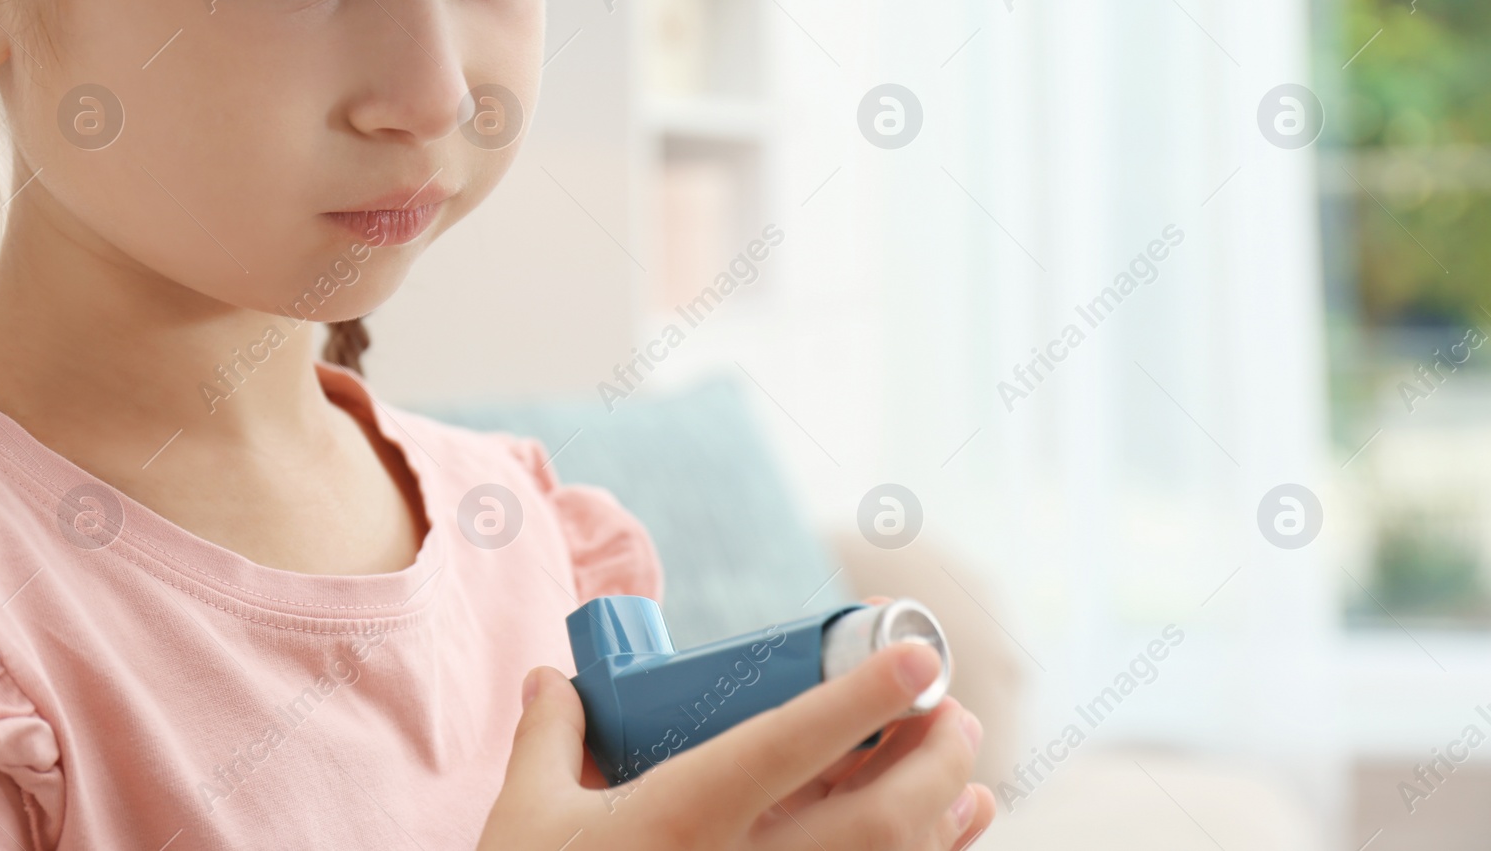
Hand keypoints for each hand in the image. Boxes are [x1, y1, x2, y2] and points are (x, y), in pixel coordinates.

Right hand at [479, 596, 995, 849]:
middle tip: (951, 713)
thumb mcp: (525, 822)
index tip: (918, 659)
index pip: (783, 747)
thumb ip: (550, 738)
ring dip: (945, 816)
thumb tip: (551, 679)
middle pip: (875, 822)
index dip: (858, 699)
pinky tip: (952, 830)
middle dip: (934, 761)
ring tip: (965, 765)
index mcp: (680, 820)